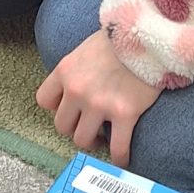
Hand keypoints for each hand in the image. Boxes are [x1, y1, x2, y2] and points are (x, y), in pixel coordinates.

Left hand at [36, 28, 159, 168]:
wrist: (149, 33)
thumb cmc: (121, 38)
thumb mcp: (87, 48)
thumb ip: (78, 69)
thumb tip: (79, 85)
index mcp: (65, 71)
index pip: (44, 100)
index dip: (56, 108)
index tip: (70, 108)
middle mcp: (77, 89)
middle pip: (62, 125)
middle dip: (74, 127)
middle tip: (88, 126)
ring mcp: (99, 103)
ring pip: (82, 140)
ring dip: (91, 142)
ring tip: (103, 138)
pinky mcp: (124, 113)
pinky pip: (117, 147)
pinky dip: (118, 158)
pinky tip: (122, 159)